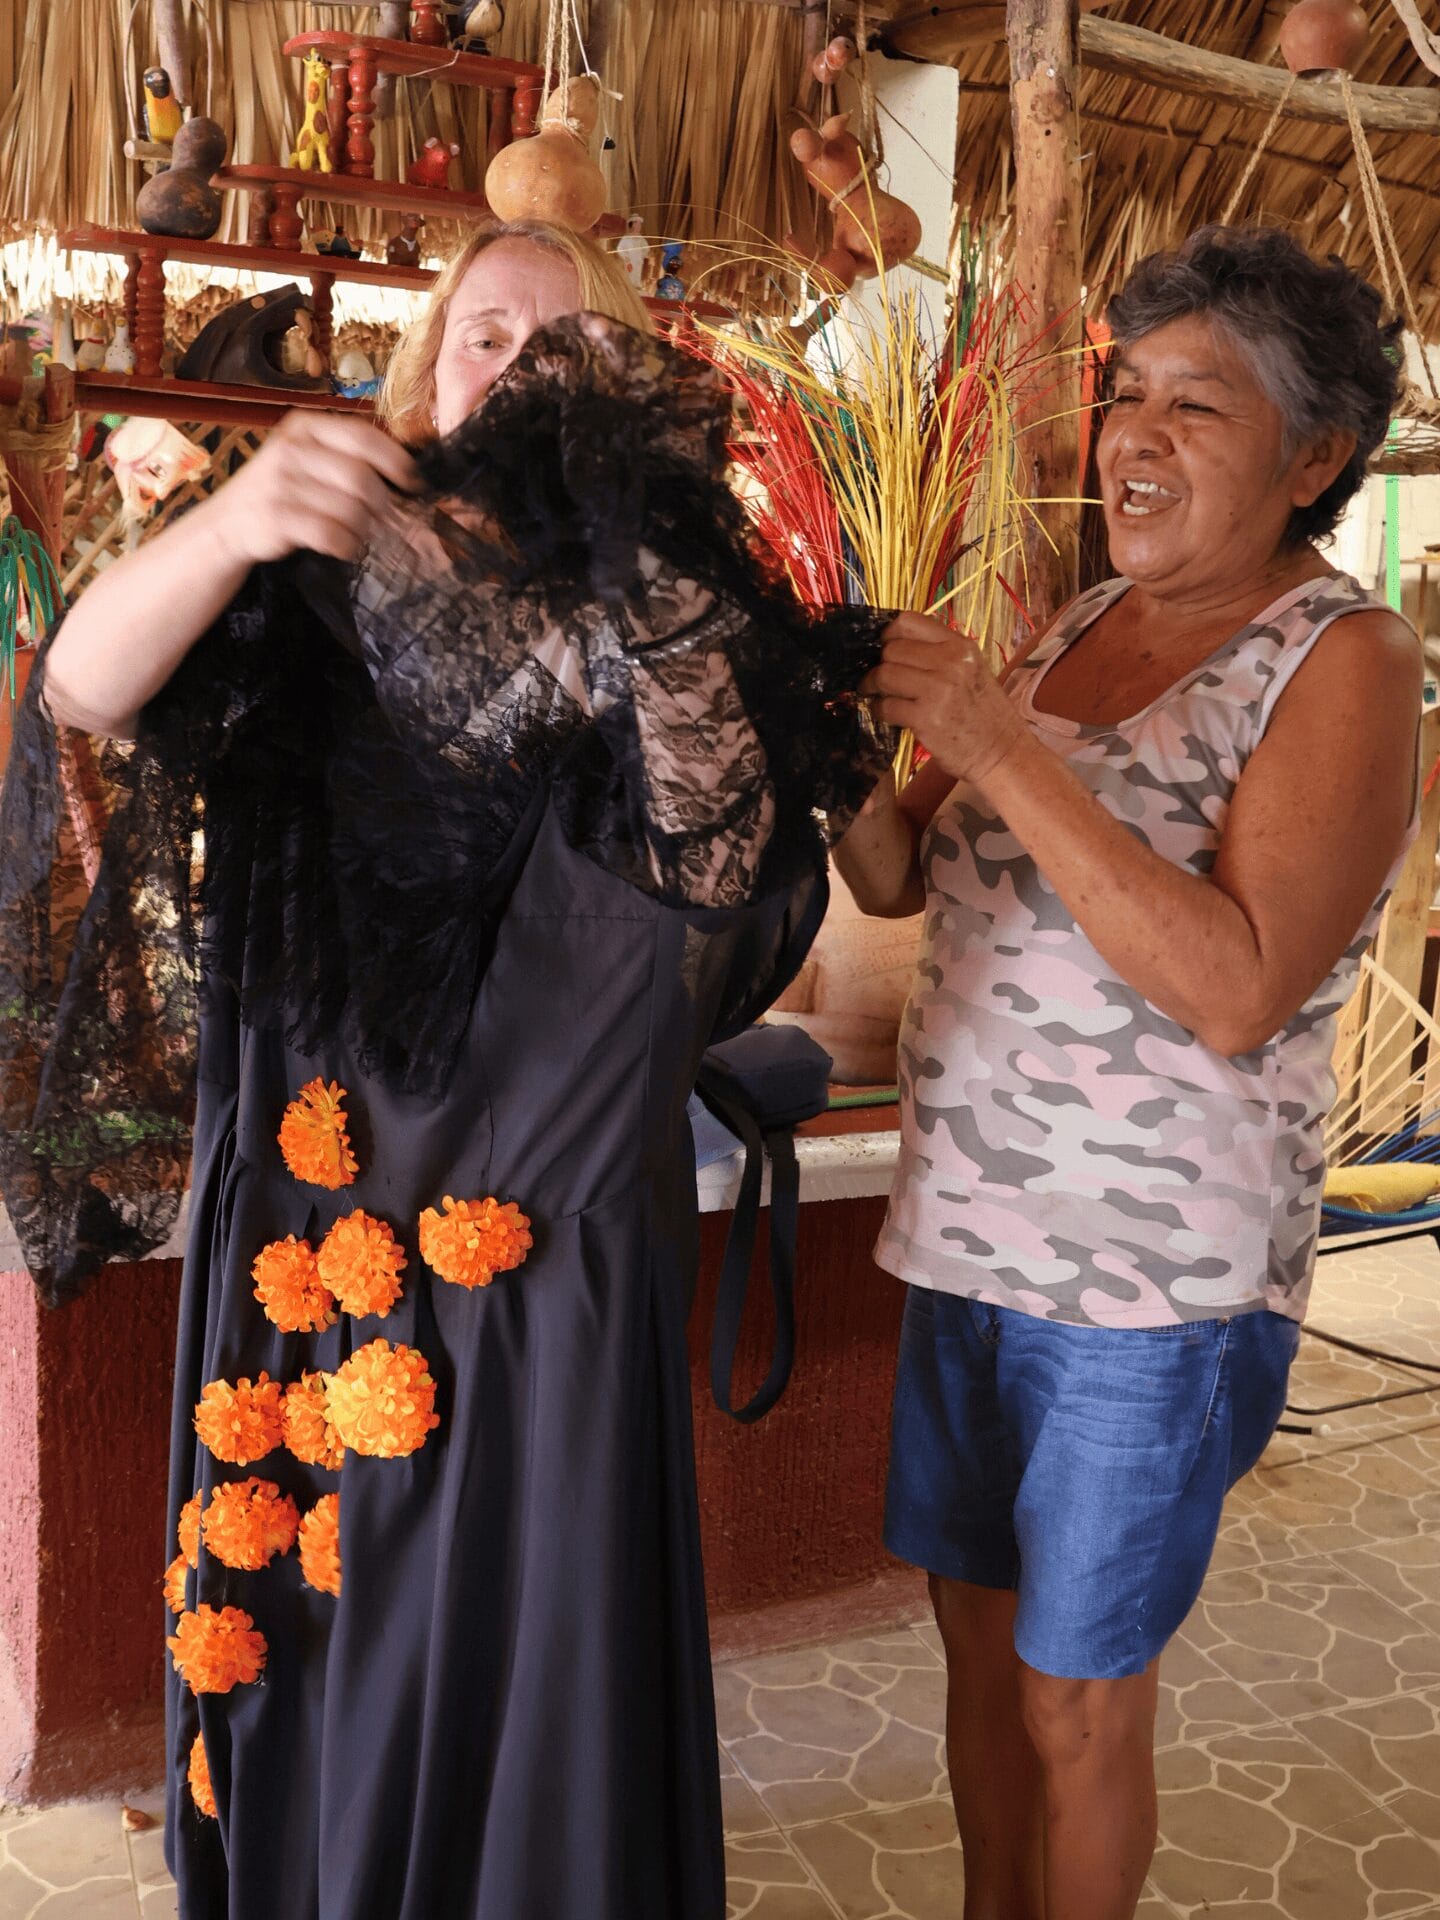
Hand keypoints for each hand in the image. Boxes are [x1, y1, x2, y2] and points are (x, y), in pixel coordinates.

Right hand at [205, 413, 421, 567]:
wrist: (227, 524)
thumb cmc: (282, 491)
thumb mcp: (307, 459)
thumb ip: (346, 457)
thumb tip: (407, 474)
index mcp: (304, 426)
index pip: (363, 436)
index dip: (396, 461)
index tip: (414, 483)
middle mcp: (290, 448)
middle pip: (361, 476)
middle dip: (381, 503)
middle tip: (382, 518)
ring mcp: (280, 482)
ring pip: (349, 508)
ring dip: (364, 528)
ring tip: (359, 533)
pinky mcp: (276, 517)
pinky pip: (331, 534)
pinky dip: (347, 545)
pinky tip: (345, 546)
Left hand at [860, 612, 1026, 784]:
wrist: (1003, 753)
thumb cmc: (986, 715)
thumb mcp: (972, 671)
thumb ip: (941, 656)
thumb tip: (894, 648)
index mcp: (961, 646)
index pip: (909, 621)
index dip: (888, 633)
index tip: (884, 648)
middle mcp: (951, 662)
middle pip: (892, 649)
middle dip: (879, 664)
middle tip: (878, 678)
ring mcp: (939, 689)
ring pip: (885, 675)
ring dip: (873, 686)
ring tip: (876, 694)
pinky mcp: (926, 718)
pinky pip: (887, 706)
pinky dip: (880, 710)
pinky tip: (885, 714)